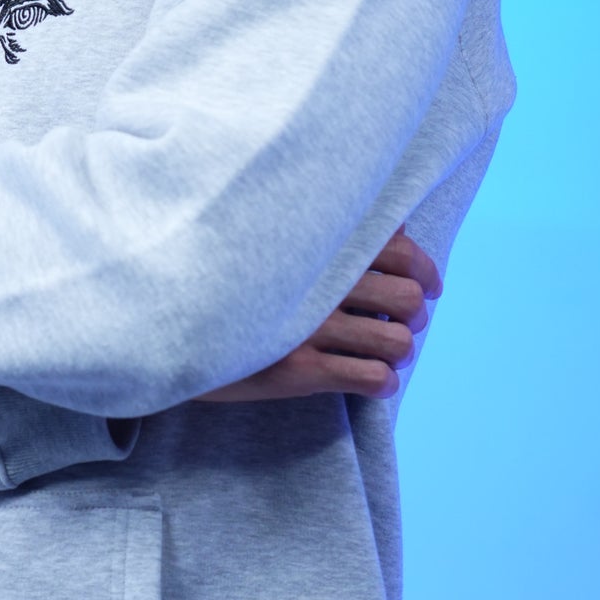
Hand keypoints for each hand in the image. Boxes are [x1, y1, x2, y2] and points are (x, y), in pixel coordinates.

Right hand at [191, 227, 441, 402]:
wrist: (170, 321)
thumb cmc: (232, 278)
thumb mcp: (277, 240)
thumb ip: (335, 227)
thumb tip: (395, 216)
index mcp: (319, 245)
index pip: (402, 251)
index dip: (426, 271)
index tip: (429, 284)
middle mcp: (318, 281)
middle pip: (408, 298)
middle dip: (416, 315)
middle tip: (402, 321)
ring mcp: (308, 326)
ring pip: (396, 341)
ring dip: (400, 350)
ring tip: (386, 353)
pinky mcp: (297, 369)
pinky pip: (370, 379)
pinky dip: (383, 383)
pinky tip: (372, 380)